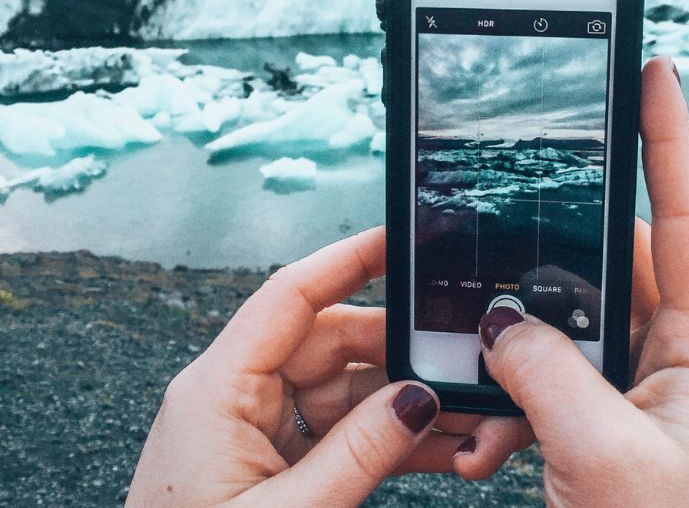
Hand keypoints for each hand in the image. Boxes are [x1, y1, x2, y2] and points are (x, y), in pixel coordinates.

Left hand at [127, 228, 530, 505]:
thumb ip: (359, 454)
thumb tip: (419, 398)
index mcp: (218, 388)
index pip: (290, 295)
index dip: (349, 259)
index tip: (401, 239)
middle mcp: (237, 394)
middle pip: (331, 340)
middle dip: (398, 351)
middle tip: (457, 362)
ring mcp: (259, 427)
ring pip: (346, 387)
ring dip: (403, 402)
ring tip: (460, 417)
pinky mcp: (276, 458)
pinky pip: (341, 429)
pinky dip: (387, 436)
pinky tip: (434, 445)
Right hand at [476, 57, 688, 506]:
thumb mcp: (605, 458)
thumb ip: (547, 374)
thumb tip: (500, 321)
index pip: (687, 217)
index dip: (671, 139)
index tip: (653, 75)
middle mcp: (675, 353)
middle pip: (610, 261)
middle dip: (550, 264)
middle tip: (507, 260)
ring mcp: (635, 381)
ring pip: (568, 316)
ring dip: (519, 342)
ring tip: (490, 380)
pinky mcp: (600, 408)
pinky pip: (549, 366)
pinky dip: (510, 389)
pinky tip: (490, 429)